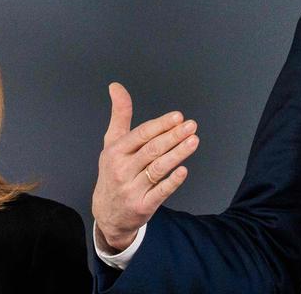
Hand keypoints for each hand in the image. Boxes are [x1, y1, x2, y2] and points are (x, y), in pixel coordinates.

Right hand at [92, 82, 199, 252]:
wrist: (107, 214)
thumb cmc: (113, 172)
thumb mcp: (112, 142)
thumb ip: (120, 114)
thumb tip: (116, 86)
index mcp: (116, 151)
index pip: (141, 134)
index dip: (161, 125)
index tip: (178, 116)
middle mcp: (123, 169)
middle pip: (152, 150)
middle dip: (173, 136)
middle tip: (191, 126)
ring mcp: (132, 189)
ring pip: (158, 169)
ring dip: (178, 154)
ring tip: (193, 141)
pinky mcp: (142, 207)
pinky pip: (160, 192)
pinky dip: (172, 181)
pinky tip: (183, 170)